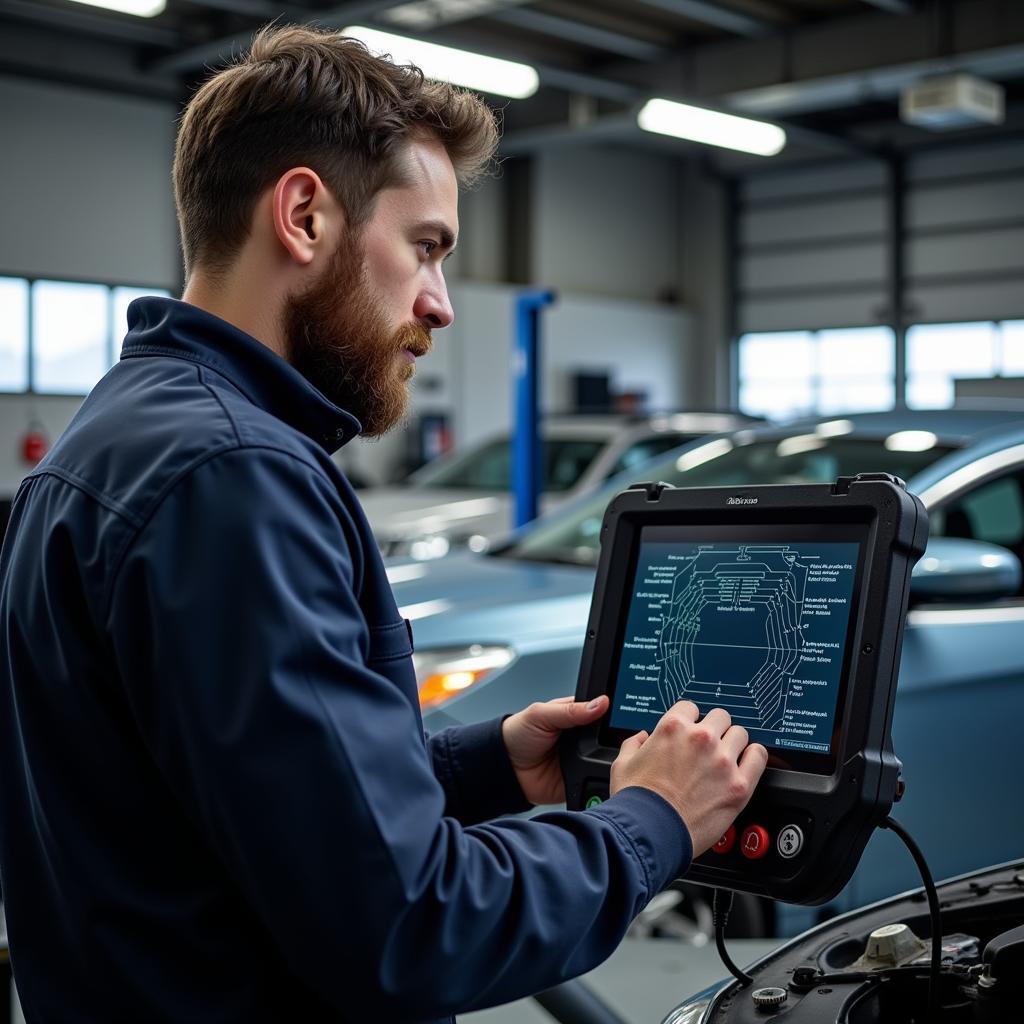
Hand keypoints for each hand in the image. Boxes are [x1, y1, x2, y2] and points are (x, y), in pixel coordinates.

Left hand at [502, 695, 609, 804]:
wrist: (504, 768)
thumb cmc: (518, 735)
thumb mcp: (541, 715)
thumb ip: (570, 710)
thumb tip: (601, 702)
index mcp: (576, 715)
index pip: (603, 712)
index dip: (614, 713)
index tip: (625, 715)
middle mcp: (584, 737)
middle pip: (610, 736)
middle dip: (616, 738)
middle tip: (619, 739)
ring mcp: (584, 758)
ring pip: (609, 758)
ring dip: (611, 758)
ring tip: (612, 757)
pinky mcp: (581, 778)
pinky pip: (598, 779)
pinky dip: (602, 778)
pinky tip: (604, 773)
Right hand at [610, 701, 767, 856]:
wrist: (650, 832)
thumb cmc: (636, 801)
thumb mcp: (622, 765)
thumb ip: (633, 745)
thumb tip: (641, 739)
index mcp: (673, 728)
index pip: (690, 707)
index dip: (689, 720)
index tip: (690, 731)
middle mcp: (701, 739)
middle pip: (720, 717)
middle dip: (714, 729)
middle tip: (709, 745)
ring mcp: (722, 761)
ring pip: (740, 734)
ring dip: (734, 743)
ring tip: (728, 756)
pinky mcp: (739, 785)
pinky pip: (759, 757)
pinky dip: (754, 757)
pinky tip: (747, 763)